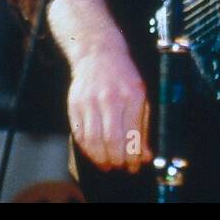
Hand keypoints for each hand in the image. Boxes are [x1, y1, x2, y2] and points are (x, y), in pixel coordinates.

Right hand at [66, 44, 152, 173]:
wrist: (98, 53)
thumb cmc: (123, 76)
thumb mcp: (142, 95)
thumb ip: (144, 126)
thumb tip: (146, 155)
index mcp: (133, 95)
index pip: (132, 134)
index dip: (133, 156)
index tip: (135, 166)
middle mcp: (110, 98)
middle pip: (111, 140)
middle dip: (116, 161)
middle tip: (120, 167)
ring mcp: (90, 101)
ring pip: (93, 140)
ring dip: (100, 159)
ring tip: (108, 164)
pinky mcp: (74, 104)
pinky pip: (79, 134)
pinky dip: (87, 149)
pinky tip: (95, 153)